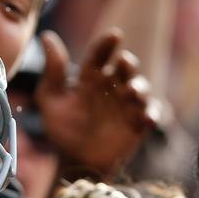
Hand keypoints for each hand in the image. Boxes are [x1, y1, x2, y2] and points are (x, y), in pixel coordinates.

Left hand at [36, 29, 158, 179]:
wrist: (75, 162)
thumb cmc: (62, 130)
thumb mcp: (50, 100)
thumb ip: (52, 71)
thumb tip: (46, 36)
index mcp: (90, 78)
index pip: (99, 55)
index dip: (106, 44)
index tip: (114, 35)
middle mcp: (111, 86)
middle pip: (124, 67)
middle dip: (127, 63)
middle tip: (123, 62)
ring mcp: (126, 103)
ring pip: (140, 87)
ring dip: (139, 87)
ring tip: (131, 91)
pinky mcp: (138, 122)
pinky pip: (150, 114)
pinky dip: (152, 114)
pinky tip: (147, 120)